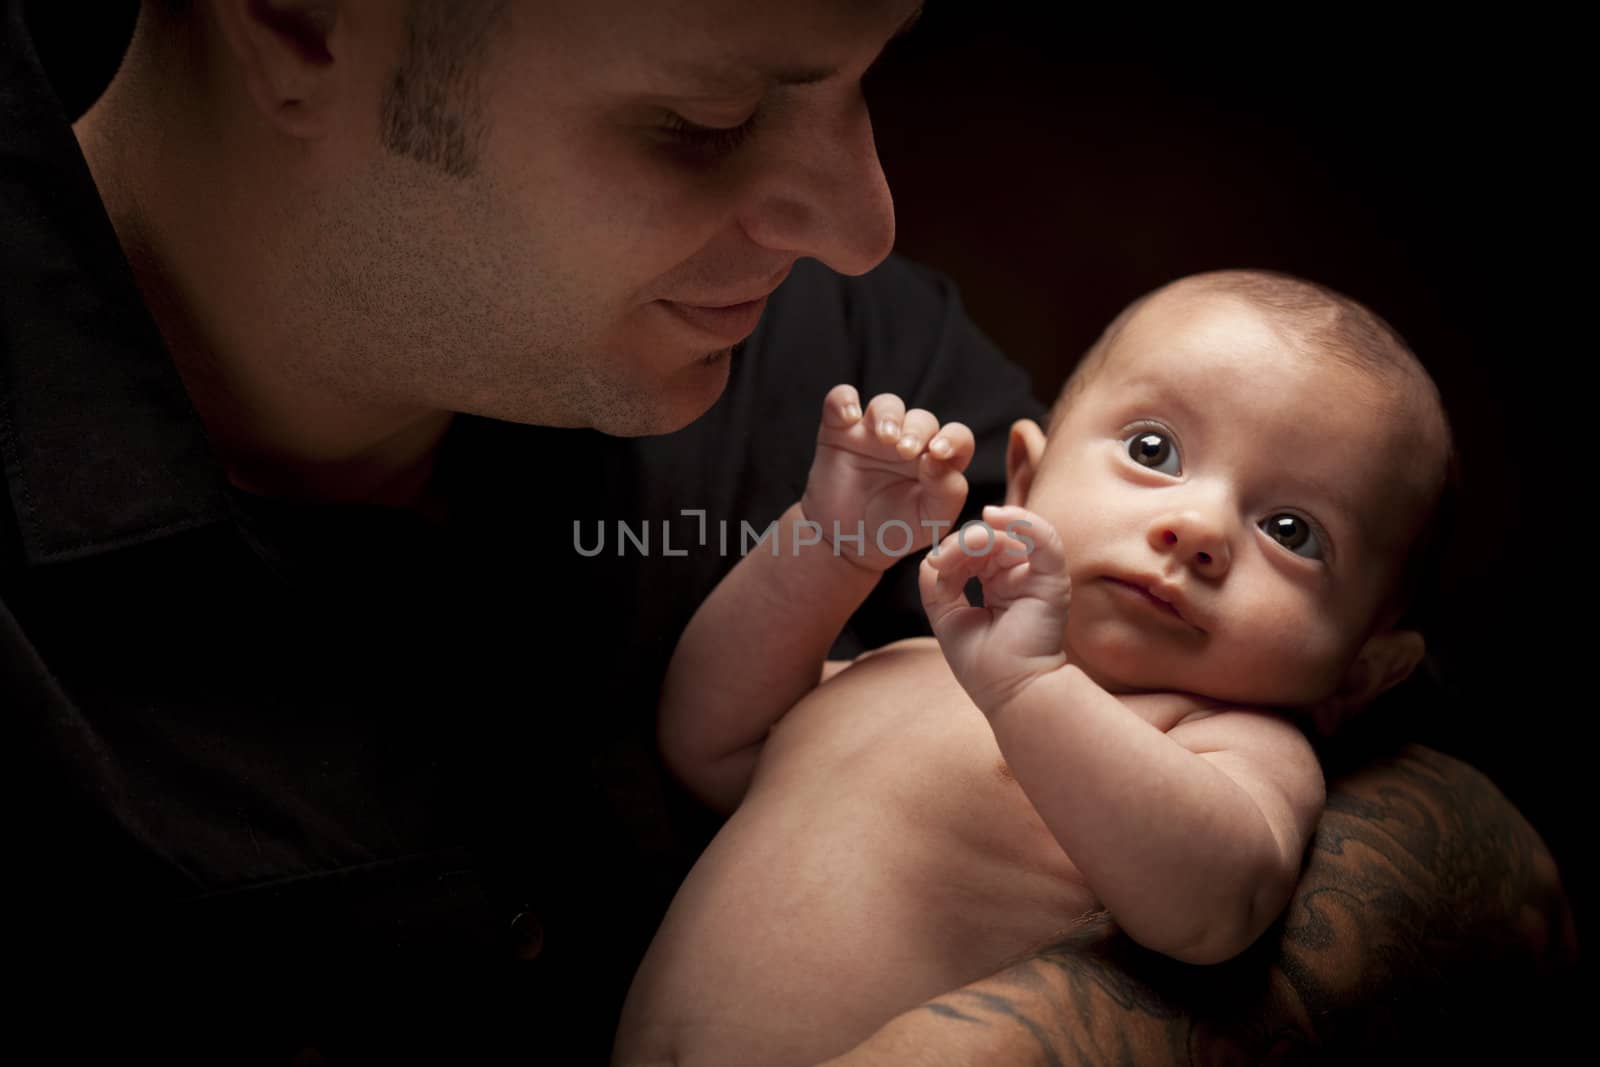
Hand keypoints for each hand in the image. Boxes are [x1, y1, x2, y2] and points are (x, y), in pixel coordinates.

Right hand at [800, 385, 974, 572]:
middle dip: (916, 431)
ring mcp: (873, 432)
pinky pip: (842, 400)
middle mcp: (909, 440)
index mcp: (937, 461)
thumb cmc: (894, 530)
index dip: (953, 438)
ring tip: (884, 436)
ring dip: (888, 414)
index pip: (956, 437)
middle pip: (921, 419)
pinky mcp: (839, 429)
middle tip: (905, 451)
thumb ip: (946, 493)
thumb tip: (939, 460)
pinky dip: (843, 401)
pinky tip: (848, 418)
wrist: (845, 540)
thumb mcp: (928, 522)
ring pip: (887, 404)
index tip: (939, 453)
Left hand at [919, 504, 1071, 714]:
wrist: (1009, 691)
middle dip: (962, 543)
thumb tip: (932, 555)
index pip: (974, 550)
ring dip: (979, 537)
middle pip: (990, 538)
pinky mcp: (1052, 578)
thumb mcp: (945, 614)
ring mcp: (1036, 575)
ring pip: (1010, 535)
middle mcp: (1019, 575)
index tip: (935, 566)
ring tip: (962, 549)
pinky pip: (1044, 539)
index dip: (952, 550)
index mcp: (997, 582)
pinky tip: (995, 516)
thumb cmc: (981, 663)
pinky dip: (1023, 522)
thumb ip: (936, 582)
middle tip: (943, 561)